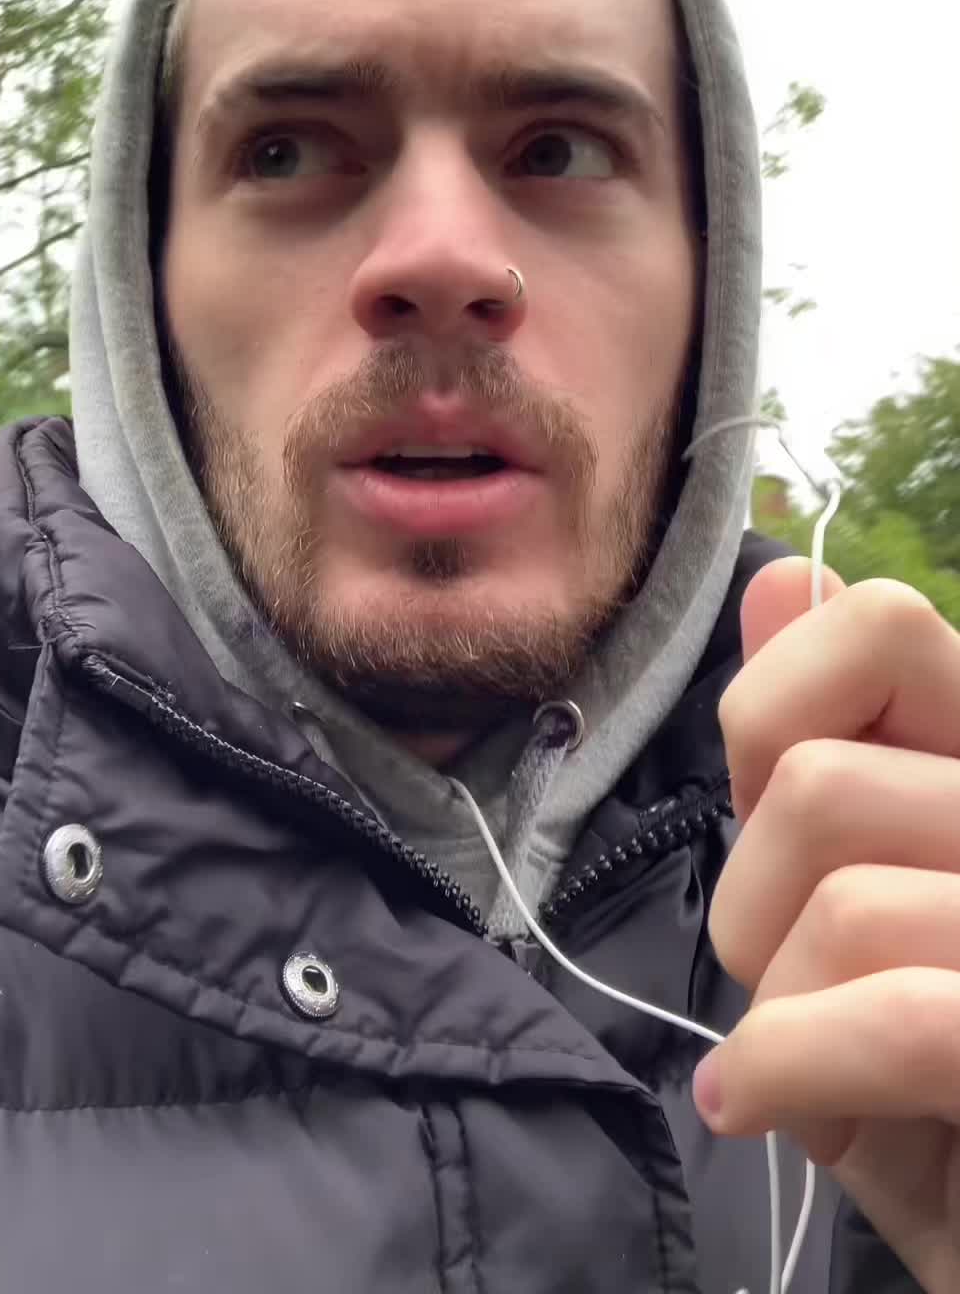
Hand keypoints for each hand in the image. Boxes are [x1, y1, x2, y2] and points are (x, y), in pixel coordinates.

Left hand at [693, 558, 959, 1293]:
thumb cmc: (927, 1089)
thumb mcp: (854, 906)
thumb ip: (823, 741)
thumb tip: (784, 580)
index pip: (882, 625)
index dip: (774, 712)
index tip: (769, 814)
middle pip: (816, 786)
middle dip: (756, 903)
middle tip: (793, 985)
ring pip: (841, 904)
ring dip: (780, 1010)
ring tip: (812, 1064)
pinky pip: (894, 1017)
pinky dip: (790, 1071)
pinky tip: (760, 1103)